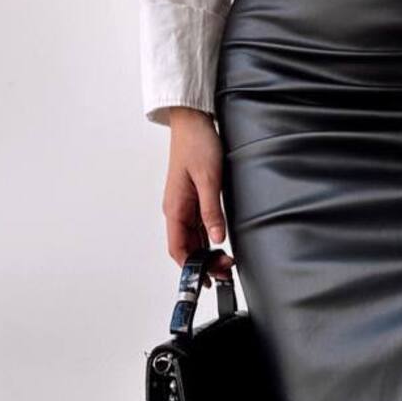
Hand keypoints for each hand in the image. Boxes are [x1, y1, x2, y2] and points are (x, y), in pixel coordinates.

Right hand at [161, 106, 234, 284]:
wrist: (193, 121)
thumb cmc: (197, 144)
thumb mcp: (209, 178)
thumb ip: (212, 210)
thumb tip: (217, 238)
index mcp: (175, 208)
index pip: (178, 249)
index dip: (191, 268)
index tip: (206, 279)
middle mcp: (176, 210)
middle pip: (186, 247)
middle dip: (203, 264)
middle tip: (225, 272)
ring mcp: (184, 205)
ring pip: (193, 239)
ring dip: (206, 253)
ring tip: (226, 264)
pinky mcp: (192, 199)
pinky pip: (198, 227)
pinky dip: (208, 240)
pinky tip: (220, 245)